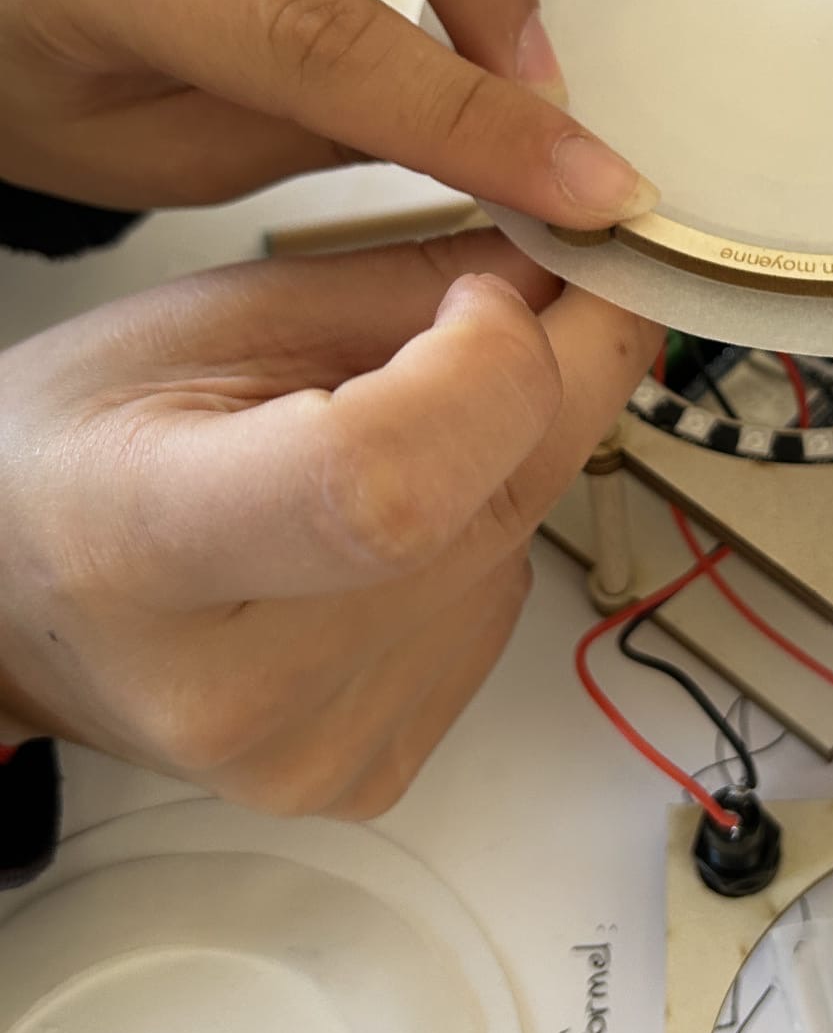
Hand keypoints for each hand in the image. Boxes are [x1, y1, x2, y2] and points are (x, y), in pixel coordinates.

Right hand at [0, 231, 657, 817]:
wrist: (24, 602)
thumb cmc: (87, 452)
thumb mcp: (212, 316)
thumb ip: (406, 284)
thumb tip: (576, 261)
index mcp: (152, 549)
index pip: (387, 486)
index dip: (490, 368)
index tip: (488, 297)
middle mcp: (237, 688)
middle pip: (492, 510)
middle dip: (548, 378)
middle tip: (513, 313)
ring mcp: (312, 750)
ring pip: (522, 553)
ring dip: (503, 463)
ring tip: (387, 444)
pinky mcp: (370, 772)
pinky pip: (500, 613)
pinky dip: (479, 543)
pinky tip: (389, 532)